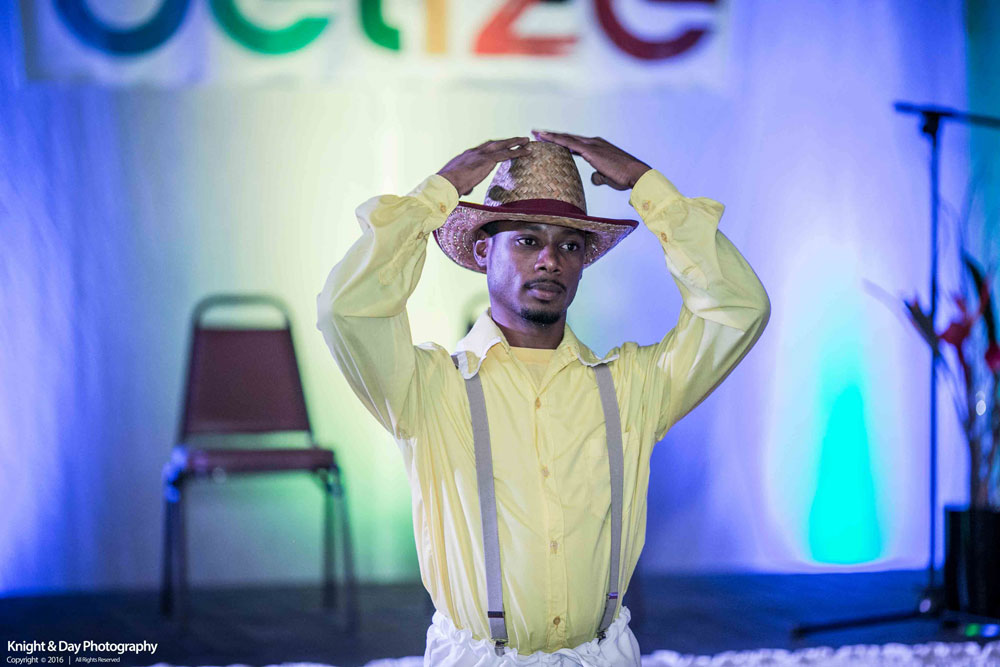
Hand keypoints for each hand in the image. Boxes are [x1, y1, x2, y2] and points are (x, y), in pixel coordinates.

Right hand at [437, 137, 530, 196]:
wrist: (445, 183)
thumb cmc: (447, 187)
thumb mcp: (457, 184)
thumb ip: (465, 185)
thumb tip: (468, 189)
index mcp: (465, 157)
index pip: (481, 150)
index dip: (491, 149)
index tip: (498, 147)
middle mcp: (474, 152)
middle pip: (493, 144)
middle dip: (505, 141)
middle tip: (515, 140)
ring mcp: (481, 155)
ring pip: (502, 145)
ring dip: (514, 142)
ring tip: (525, 140)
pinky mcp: (488, 160)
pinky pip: (507, 154)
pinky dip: (518, 152)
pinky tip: (527, 151)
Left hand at [531, 130, 650, 190]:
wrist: (636, 174)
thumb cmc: (624, 177)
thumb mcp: (608, 177)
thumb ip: (598, 176)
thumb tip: (593, 178)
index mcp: (597, 147)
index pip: (576, 143)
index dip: (562, 141)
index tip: (550, 140)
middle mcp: (594, 142)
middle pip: (569, 137)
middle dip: (553, 135)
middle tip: (538, 133)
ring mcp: (592, 145)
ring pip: (566, 138)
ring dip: (551, 135)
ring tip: (536, 133)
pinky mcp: (590, 150)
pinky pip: (569, 142)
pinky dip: (556, 139)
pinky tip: (545, 137)